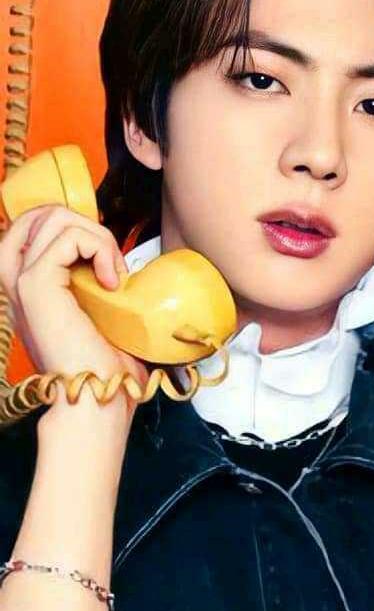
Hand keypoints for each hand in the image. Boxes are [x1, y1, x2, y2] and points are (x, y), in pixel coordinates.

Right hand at [0, 204, 148, 440]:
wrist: (99, 398)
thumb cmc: (106, 363)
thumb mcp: (100, 310)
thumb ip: (94, 279)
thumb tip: (118, 258)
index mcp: (30, 284)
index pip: (38, 225)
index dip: (78, 229)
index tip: (108, 264)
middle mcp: (17, 279)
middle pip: (40, 212)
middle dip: (85, 224)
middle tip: (110, 262)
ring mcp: (21, 281)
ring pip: (55, 217)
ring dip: (98, 238)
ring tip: (113, 274)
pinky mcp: (35, 286)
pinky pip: (68, 237)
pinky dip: (100, 248)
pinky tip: (112, 282)